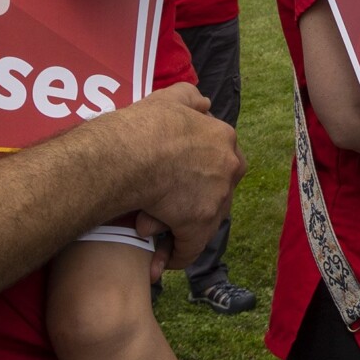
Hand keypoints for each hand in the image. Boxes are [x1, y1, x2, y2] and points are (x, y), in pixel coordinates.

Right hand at [125, 83, 245, 275]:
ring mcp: (218, 196)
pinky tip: (159, 261)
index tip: (174, 183)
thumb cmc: (144, 125)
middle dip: (189, 203)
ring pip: (202, 220)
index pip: (217, 162)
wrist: (130, 152)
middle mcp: (229, 166)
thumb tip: (206, 104)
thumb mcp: (170, 99)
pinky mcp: (201, 224)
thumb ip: (190, 98)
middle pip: (213, 192)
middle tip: (161, 209)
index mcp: (223, 138)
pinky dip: (176, 255)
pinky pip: (191, 247)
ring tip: (150, 231)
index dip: (193, 175)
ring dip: (178, 228)